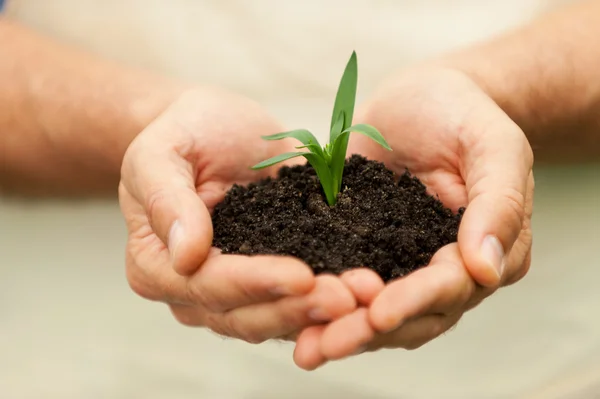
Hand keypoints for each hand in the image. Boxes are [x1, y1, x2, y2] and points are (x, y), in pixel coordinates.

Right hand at [119, 88, 356, 343]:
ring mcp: (232, 291)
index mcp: (156, 264)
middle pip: (244, 314)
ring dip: (320, 312)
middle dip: (297, 308)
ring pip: (275, 318)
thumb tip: (185, 255)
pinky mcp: (268, 280)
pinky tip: (365, 290)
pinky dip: (328, 299)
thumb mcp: (162, 151)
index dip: (254, 283)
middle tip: (348, 298)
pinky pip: (297, 301)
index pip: (207, 284)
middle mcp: (191, 290)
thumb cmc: (184, 133)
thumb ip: (166, 198)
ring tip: (365, 297)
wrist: (214, 128)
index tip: (301, 276)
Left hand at [293, 67, 533, 368]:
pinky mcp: (363, 248)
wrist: (424, 96)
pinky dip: (322, 301)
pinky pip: (344, 281)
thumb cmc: (464, 112)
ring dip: (342, 329)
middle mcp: (444, 268)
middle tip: (325, 344)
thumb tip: (486, 269)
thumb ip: (499, 200)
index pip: (452, 287)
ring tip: (305, 346)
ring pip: (376, 310)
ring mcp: (401, 261)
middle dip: (368, 330)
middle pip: (411, 314)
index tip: (378, 313)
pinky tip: (289, 313)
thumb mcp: (493, 143)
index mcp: (487, 250)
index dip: (416, 302)